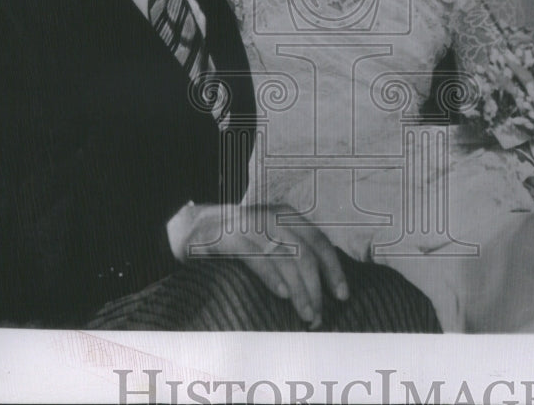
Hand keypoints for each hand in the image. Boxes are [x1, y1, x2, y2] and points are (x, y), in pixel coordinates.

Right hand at [174, 204, 348, 328]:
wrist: (190, 226)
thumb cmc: (236, 240)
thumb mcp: (268, 238)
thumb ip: (291, 252)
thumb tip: (320, 287)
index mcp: (286, 216)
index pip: (320, 242)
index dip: (334, 269)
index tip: (343, 296)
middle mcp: (272, 217)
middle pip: (306, 254)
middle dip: (316, 288)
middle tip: (318, 317)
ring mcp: (250, 226)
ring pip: (286, 258)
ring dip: (300, 290)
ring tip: (307, 315)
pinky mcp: (229, 238)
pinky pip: (257, 258)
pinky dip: (273, 277)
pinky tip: (283, 295)